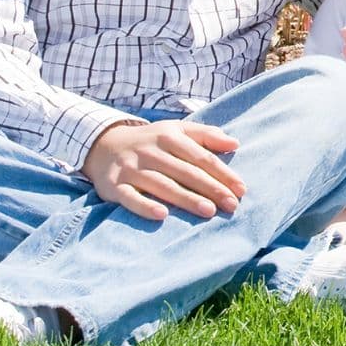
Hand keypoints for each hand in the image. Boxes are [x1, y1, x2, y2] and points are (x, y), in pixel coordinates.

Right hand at [83, 119, 244, 222]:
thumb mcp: (177, 130)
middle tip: (231, 205)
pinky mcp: (114, 185)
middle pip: (185, 171)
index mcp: (169, 136)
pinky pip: (130, 197)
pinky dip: (145, 206)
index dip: (222, 173)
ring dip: (186, 198)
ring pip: (162, 184)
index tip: (241, 189)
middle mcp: (150, 151)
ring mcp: (131, 168)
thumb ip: (207, 135)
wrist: (103, 145)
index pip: (201, 156)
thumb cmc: (151, 141)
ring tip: (209, 212)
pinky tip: (162, 215)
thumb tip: (235, 144)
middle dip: (210, 188)